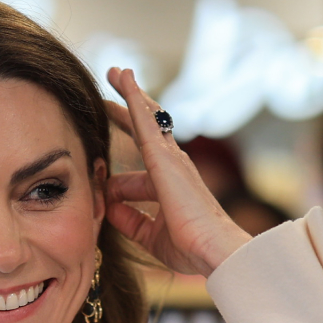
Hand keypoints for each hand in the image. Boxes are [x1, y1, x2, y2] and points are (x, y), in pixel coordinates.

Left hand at [102, 68, 252, 276]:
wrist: (214, 250)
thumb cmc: (191, 248)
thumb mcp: (149, 235)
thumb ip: (129, 220)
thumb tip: (108, 208)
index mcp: (169, 183)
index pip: (143, 155)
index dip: (125, 146)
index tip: (108, 135)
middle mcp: (173, 165)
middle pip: (146, 128)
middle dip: (128, 109)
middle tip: (112, 87)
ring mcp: (171, 158)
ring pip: (147, 116)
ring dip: (131, 93)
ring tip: (116, 71)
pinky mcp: (166, 157)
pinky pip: (146, 120)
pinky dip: (134, 97)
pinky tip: (124, 78)